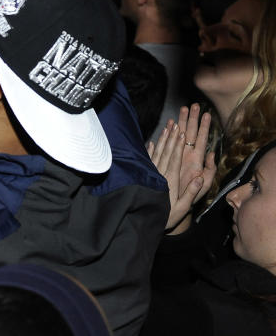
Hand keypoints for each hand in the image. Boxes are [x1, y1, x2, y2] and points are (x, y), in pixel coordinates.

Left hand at [147, 104, 215, 233]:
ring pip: (156, 153)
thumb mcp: (182, 207)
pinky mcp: (145, 177)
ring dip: (161, 140)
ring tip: (166, 128)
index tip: (181, 133)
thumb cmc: (168, 216)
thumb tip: (200, 177)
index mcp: (170, 180)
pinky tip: (150, 142)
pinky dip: (149, 150)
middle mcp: (160, 174)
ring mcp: (151, 174)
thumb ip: (191, 192)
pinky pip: (148, 160)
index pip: (174, 158)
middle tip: (175, 124)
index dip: (177, 145)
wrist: (146, 221)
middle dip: (171, 137)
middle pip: (166, 152)